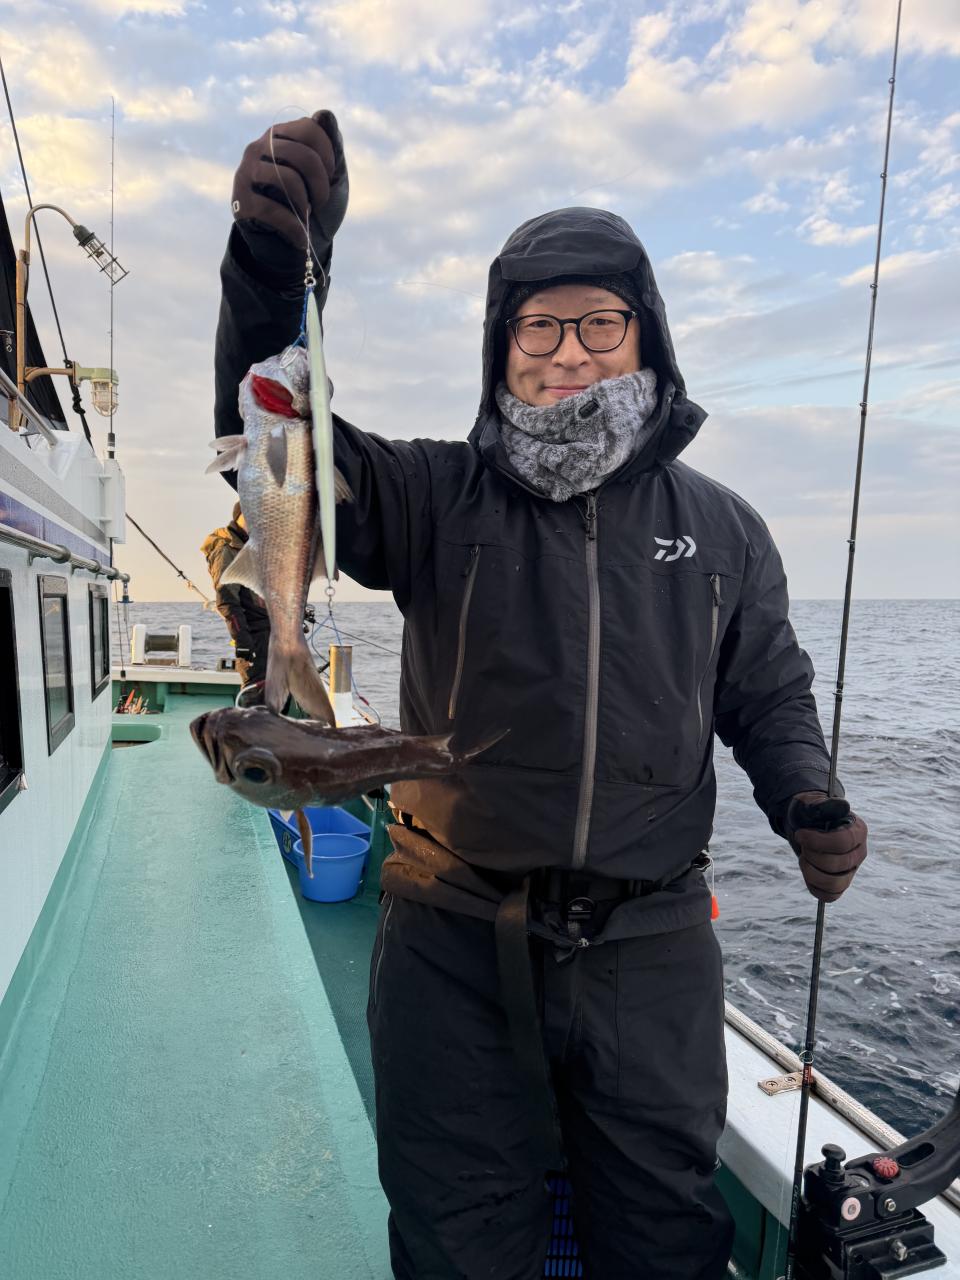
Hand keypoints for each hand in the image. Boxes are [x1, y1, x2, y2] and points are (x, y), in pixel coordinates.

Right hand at [231, 110, 347, 261]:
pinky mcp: (240, 202)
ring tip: (306, 215)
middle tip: (320, 201)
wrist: (290, 246)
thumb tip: (325, 114)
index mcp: (280, 136)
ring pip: (286, 178)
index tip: (330, 177)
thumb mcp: (331, 176)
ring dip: (305, 203)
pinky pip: (273, 210)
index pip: (310, 128)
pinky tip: (301, 239)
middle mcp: (259, 148)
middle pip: (300, 154)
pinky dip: (294, 228)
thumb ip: (331, 145)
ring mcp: (246, 173)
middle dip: (320, 184)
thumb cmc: (312, 206)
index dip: (328, 155)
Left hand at [786, 791, 867, 902]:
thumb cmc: (808, 814)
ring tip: (804, 858)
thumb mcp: (810, 805)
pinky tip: (808, 870)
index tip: (800, 834)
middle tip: (803, 845)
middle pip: (839, 864)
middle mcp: (859, 853)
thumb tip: (842, 806)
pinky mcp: (841, 884)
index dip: (817, 841)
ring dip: (811, 872)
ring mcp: (852, 870)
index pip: (842, 843)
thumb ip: (823, 806)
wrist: (802, 825)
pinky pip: (830, 896)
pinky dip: (814, 886)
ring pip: (835, 884)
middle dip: (812, 855)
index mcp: (857, 831)